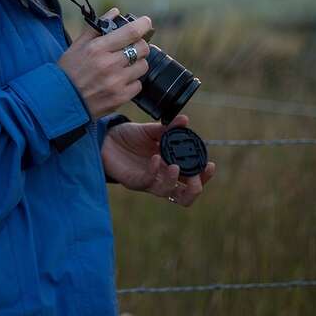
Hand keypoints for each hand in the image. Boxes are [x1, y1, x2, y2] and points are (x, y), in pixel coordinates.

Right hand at [58, 8, 152, 118]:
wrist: (62, 101)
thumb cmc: (68, 71)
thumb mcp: (77, 45)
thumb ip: (97, 27)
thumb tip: (115, 12)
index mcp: (98, 48)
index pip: (130, 32)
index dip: (143, 24)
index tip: (145, 22)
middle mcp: (109, 64)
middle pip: (142, 48)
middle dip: (139, 45)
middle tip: (132, 47)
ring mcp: (116, 82)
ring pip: (143, 66)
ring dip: (137, 64)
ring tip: (124, 66)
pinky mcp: (120, 98)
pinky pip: (138, 85)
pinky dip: (132, 82)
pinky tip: (120, 81)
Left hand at [101, 113, 215, 205]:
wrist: (106, 138)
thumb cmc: (129, 137)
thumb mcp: (150, 130)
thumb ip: (168, 128)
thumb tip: (185, 119)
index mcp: (170, 165)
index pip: (193, 178)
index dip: (204, 176)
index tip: (210, 165)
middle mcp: (162, 177)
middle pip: (185, 195)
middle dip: (195, 188)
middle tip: (197, 176)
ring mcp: (149, 181)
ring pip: (168, 193)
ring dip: (174, 181)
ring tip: (176, 167)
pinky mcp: (134, 181)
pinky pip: (147, 181)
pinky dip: (154, 171)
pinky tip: (156, 158)